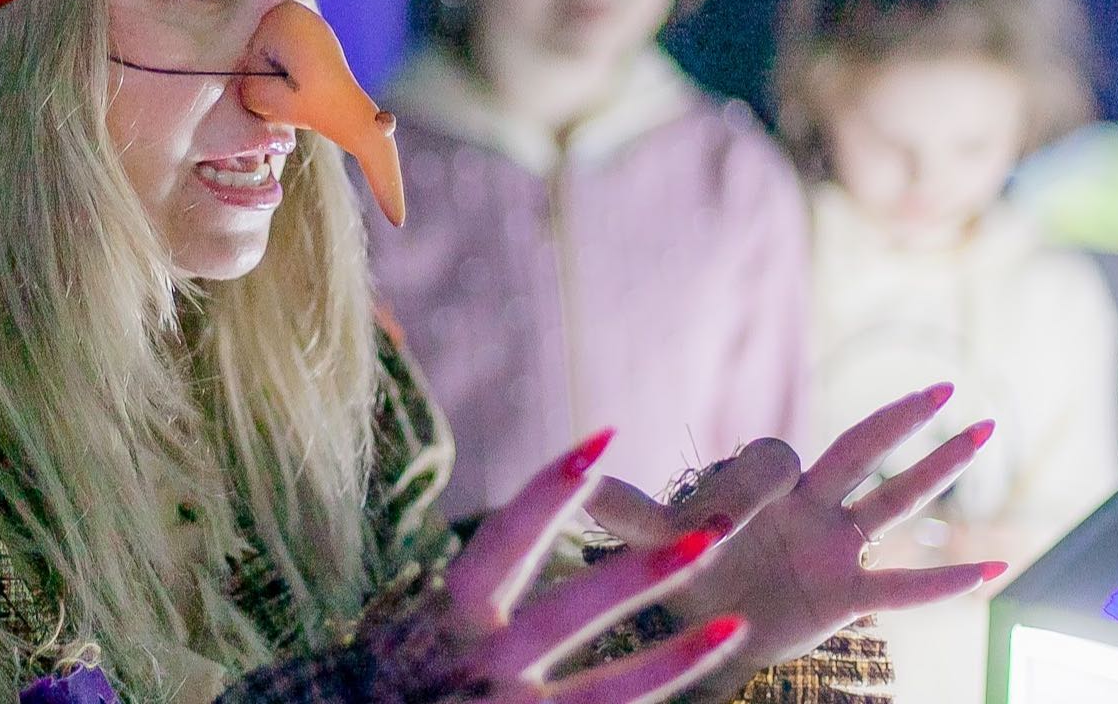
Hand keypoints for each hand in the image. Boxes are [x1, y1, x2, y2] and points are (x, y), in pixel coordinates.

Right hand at [381, 430, 748, 703]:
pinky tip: (706, 676)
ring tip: (736, 626)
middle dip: (638, 574)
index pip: (505, 542)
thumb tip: (521, 537)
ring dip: (674, 660)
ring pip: (602, 694)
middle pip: (566, 615)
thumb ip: (465, 600)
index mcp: (445, 618)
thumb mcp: (409, 633)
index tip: (604, 439)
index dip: (553, 490)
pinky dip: (650, 696)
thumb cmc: (382, 682)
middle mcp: (476, 664)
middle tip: (707, 534)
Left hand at [587, 386, 1002, 691]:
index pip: (773, 463)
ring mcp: (835, 548)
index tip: (711, 532)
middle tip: (942, 389)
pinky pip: (902, 586)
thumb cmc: (680, 569)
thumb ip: (621, 505)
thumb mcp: (648, 539)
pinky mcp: (845, 595)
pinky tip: (997, 566)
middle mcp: (809, 506)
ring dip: (938, 471)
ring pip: (894, 503)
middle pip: (859, 452)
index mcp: (762, 485)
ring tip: (986, 433)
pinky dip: (947, 579)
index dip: (747, 493)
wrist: (702, 624)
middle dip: (897, 421)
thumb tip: (578, 462)